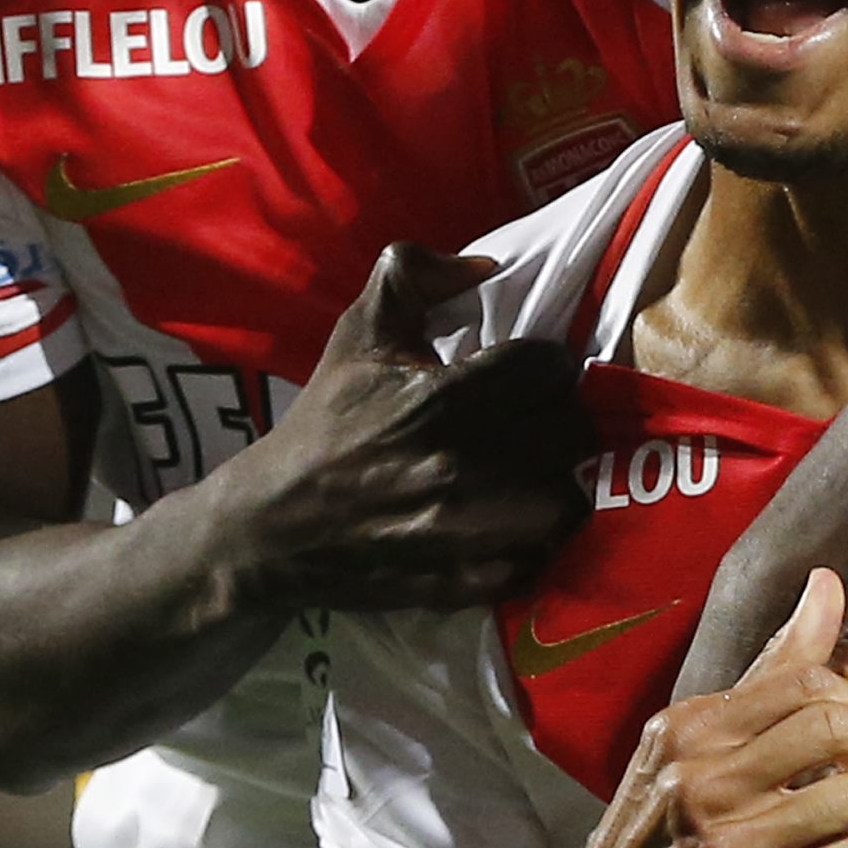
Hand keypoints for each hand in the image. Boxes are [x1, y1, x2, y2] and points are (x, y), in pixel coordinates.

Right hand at [214, 245, 597, 615]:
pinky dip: (535, 541)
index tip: (521, 373)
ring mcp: (473, 531)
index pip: (550, 366)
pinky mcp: (472, 582)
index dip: (542, 364)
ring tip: (529, 473)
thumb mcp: (358, 335)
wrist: (273, 527)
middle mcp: (468, 465)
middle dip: (558, 419)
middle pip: (574, 431)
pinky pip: (543, 557)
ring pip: (570, 498)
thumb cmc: (324, 425)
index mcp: (445, 399)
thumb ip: (414, 275)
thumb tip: (485, 265)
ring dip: (557, 482)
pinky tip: (508, 521)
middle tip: (530, 421)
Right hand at [530, 572, 847, 847]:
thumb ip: (770, 666)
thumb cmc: (659, 832)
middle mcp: (702, 781)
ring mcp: (727, 845)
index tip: (837, 733)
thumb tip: (827, 579)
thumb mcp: (691, 744)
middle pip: (840, 730)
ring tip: (817, 833)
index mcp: (689, 730)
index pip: (810, 682)